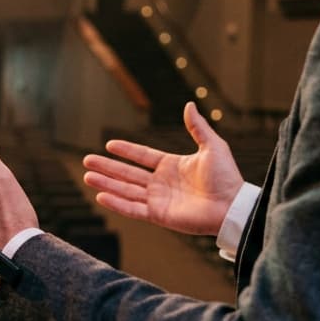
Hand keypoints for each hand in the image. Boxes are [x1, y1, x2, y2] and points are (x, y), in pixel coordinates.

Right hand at [82, 102, 242, 236]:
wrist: (232, 205)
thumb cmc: (227, 177)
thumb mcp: (213, 147)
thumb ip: (198, 127)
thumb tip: (190, 104)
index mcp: (171, 166)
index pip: (142, 156)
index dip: (126, 150)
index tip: (109, 144)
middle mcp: (161, 183)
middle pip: (128, 173)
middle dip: (107, 167)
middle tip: (87, 161)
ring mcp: (158, 200)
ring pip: (126, 190)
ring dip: (106, 183)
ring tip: (87, 177)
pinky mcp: (158, 215)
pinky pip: (133, 208)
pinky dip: (117, 203)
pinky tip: (101, 196)